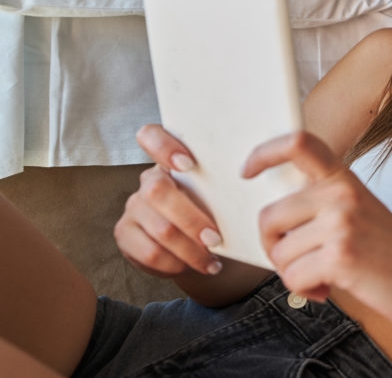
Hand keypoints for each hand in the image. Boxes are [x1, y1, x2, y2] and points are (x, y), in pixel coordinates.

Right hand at [114, 125, 223, 276]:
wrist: (203, 247)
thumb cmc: (218, 213)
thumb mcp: (221, 194)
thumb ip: (224, 180)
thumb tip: (254, 171)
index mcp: (171, 161)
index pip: (151, 136)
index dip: (163, 146)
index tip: (188, 164)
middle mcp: (148, 181)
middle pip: (158, 191)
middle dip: (191, 219)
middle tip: (216, 238)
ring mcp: (133, 207)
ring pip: (160, 229)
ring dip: (190, 250)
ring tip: (212, 260)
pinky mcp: (125, 234)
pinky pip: (150, 253)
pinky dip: (176, 264)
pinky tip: (194, 266)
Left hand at [244, 132, 391, 327]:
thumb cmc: (390, 252)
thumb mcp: (360, 210)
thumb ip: (322, 203)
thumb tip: (270, 215)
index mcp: (344, 178)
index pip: (299, 143)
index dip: (265, 153)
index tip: (247, 171)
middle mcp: (341, 193)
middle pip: (269, 217)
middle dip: (274, 248)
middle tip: (299, 261)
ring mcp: (341, 223)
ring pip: (279, 253)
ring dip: (293, 274)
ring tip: (323, 276)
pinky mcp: (340, 256)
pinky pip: (291, 278)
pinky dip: (304, 291)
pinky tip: (328, 289)